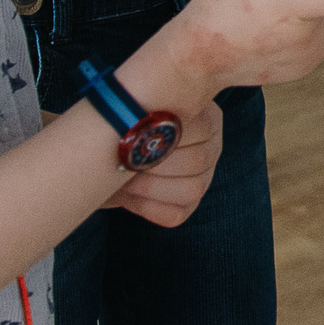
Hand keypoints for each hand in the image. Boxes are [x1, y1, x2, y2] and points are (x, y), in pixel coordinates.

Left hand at [108, 97, 222, 226]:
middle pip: (197, 160)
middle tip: (125, 161)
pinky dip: (148, 207)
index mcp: (208, 118)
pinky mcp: (188, 206)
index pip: (203, 127)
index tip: (136, 135)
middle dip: (155, 164)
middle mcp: (212, 149)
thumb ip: (145, 110)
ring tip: (124, 179)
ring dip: (149, 187)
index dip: (167, 134)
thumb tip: (136, 116)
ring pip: (191, 189)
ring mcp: (203, 179)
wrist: (111, 155)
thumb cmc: (127, 129)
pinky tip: (130, 195)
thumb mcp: (139, 111)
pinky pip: (175, 214)